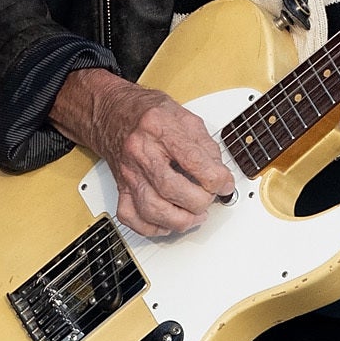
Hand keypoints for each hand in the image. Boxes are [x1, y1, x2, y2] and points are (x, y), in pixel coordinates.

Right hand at [51, 65, 232, 236]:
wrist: (114, 113)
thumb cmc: (148, 114)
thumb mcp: (184, 117)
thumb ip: (205, 146)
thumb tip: (220, 175)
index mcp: (159, 128)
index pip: (193, 161)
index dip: (216, 179)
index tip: (225, 184)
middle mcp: (140, 152)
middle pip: (171, 189)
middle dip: (199, 201)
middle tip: (210, 197)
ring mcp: (129, 172)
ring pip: (151, 209)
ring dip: (180, 219)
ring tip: (195, 214)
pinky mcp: (121, 187)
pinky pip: (131, 217)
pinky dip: (152, 227)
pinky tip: (168, 222)